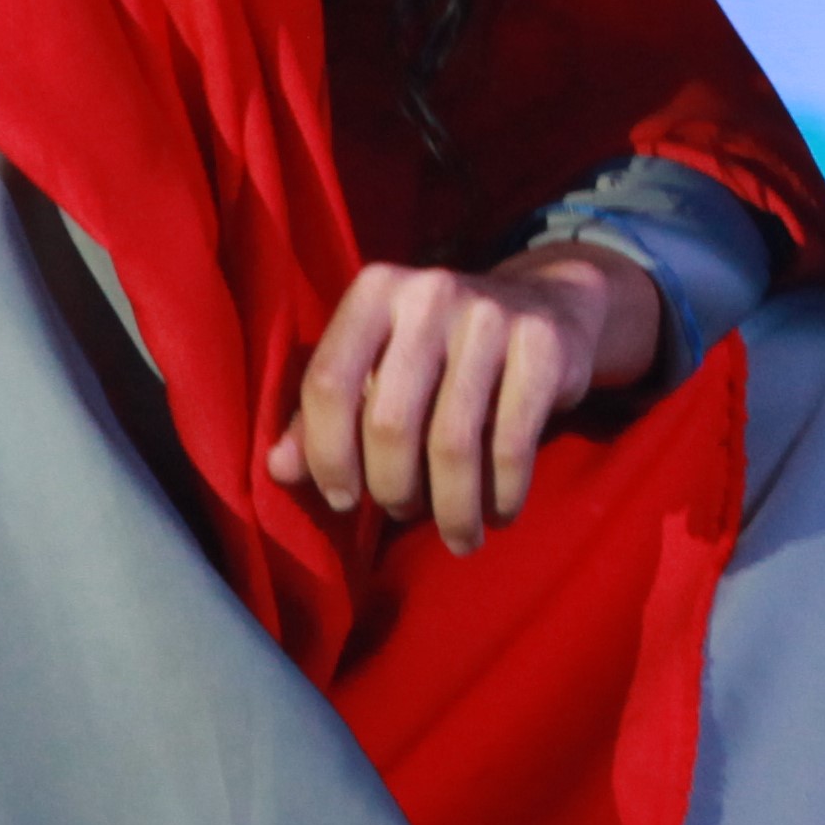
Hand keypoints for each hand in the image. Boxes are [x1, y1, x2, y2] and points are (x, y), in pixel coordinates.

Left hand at [269, 244, 663, 554]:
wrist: (547, 307)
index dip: (326, 453)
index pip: (328, 382)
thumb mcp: (377, 368)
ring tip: (456, 534)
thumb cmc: (439, 353)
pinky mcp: (542, 344)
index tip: (341, 498)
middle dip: (391, 488)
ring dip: (451, 508)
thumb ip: (321, 416)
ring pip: (453, 442)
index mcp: (374, 290)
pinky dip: (502, 495)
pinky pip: (513, 443)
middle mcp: (429, 292)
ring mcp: (490, 314)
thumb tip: (277, 470)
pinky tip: (497, 514)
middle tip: (402, 511)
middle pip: (389, 421)